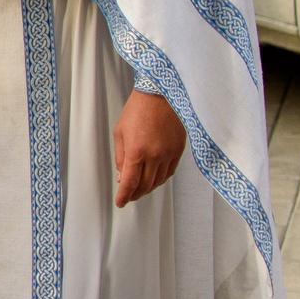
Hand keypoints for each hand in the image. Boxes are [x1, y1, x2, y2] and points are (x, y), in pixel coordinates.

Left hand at [113, 91, 186, 206]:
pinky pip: (170, 172)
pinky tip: (154, 179)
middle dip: (135, 194)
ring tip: (140, 190)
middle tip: (129, 197)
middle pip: (145, 185)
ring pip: (159, 181)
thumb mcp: (120, 133)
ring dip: (148, 188)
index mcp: (137, 151)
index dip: (124, 196)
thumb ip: (121, 158)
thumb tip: (122, 178)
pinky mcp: (179, 150)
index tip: (120, 202)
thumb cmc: (137, 111)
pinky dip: (160, 179)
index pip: (130, 183)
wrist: (159, 95)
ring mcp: (169, 153)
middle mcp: (155, 155)